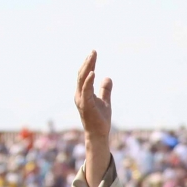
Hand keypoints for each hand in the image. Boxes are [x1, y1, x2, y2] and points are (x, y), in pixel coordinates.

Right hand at [75, 51, 113, 186]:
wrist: (98, 135)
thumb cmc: (100, 120)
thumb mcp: (105, 101)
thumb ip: (105, 89)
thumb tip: (107, 78)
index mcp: (83, 93)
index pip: (84, 75)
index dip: (89, 63)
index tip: (94, 53)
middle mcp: (79, 95)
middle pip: (81, 74)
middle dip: (87, 62)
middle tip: (93, 51)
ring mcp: (81, 100)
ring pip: (82, 80)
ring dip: (87, 67)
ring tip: (93, 56)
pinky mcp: (86, 105)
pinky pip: (86, 91)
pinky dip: (88, 81)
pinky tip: (93, 72)